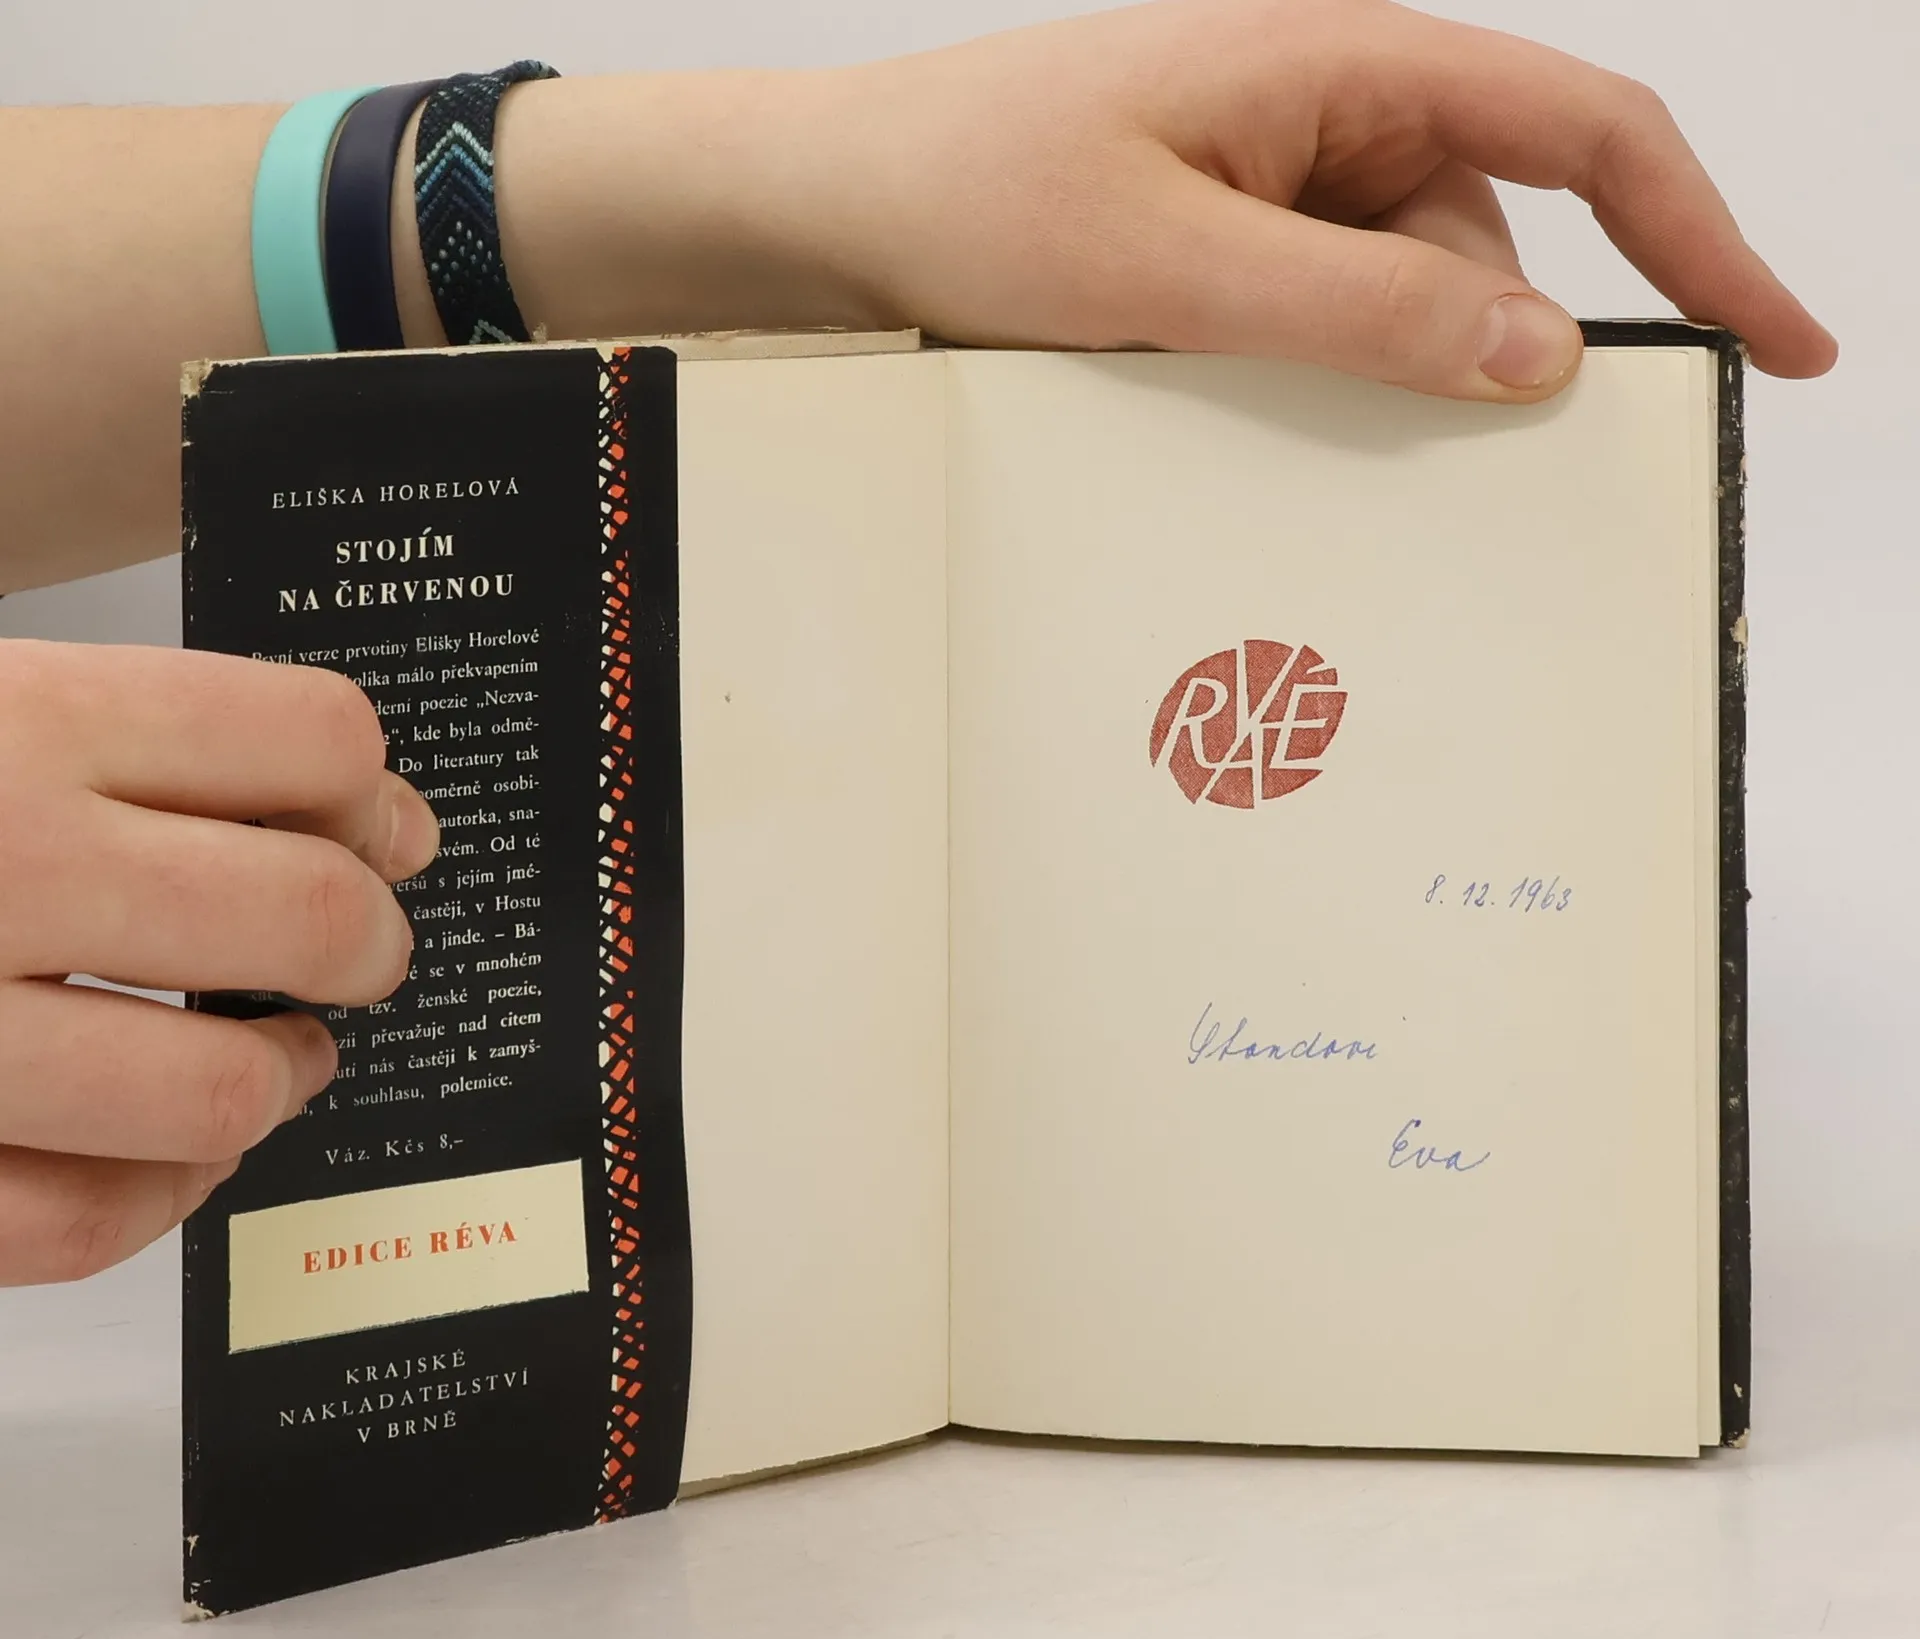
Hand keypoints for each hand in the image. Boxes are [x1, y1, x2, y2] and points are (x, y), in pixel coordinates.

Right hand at [0, 641, 436, 1283]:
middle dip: (366, 946)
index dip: (376, 799)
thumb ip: (113, 744)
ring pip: (215, 1094)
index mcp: (19, 719)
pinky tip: (169, 1157)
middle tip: (361, 958)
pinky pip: (85, 1221)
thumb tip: (354, 819)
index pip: (308, 739)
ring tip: (276, 1061)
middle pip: (305, 913)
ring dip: (277, 1084)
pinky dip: (160, 1197)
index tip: (387, 836)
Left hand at [510, 0, 1832, 404]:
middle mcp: (1330, 123)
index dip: (1703, 238)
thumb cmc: (968, 189)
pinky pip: (1315, 337)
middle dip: (1468, 362)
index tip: (1779, 349)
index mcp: (1346, 68)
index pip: (1584, 136)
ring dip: (1360, 391)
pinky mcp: (1223, 264)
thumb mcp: (1167, 264)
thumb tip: (1532, 351)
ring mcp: (1275, 198)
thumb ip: (1357, 306)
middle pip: (1483, 252)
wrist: (827, 208)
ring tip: (1222, 410)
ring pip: (1397, 314)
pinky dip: (1301, 395)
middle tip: (1410, 471)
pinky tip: (1222, 421)